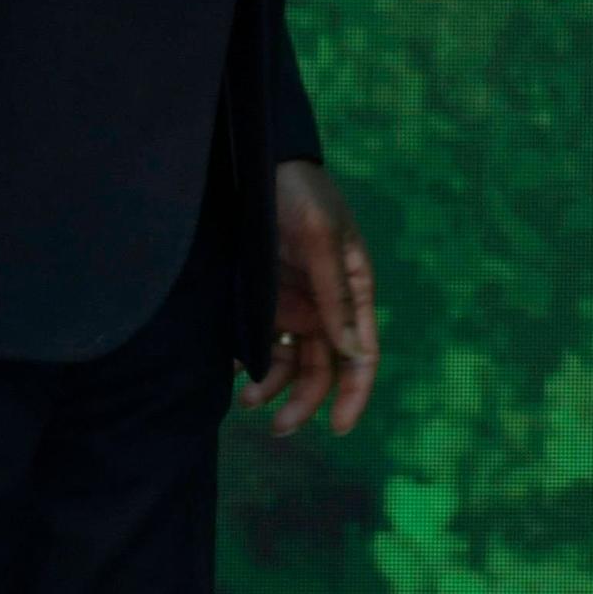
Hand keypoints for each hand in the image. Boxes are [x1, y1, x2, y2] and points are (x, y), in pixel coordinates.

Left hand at [244, 160, 377, 436]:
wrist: (251, 165)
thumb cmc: (297, 194)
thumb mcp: (321, 237)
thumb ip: (336, 294)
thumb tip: (355, 353)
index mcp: (354, 289)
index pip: (362, 353)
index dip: (354, 393)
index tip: (336, 427)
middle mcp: (325, 304)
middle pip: (323, 368)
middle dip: (304, 401)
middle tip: (278, 429)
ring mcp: (292, 304)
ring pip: (289, 364)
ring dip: (273, 388)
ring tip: (246, 402)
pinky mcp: (259, 302)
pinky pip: (258, 345)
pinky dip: (248, 365)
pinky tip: (229, 371)